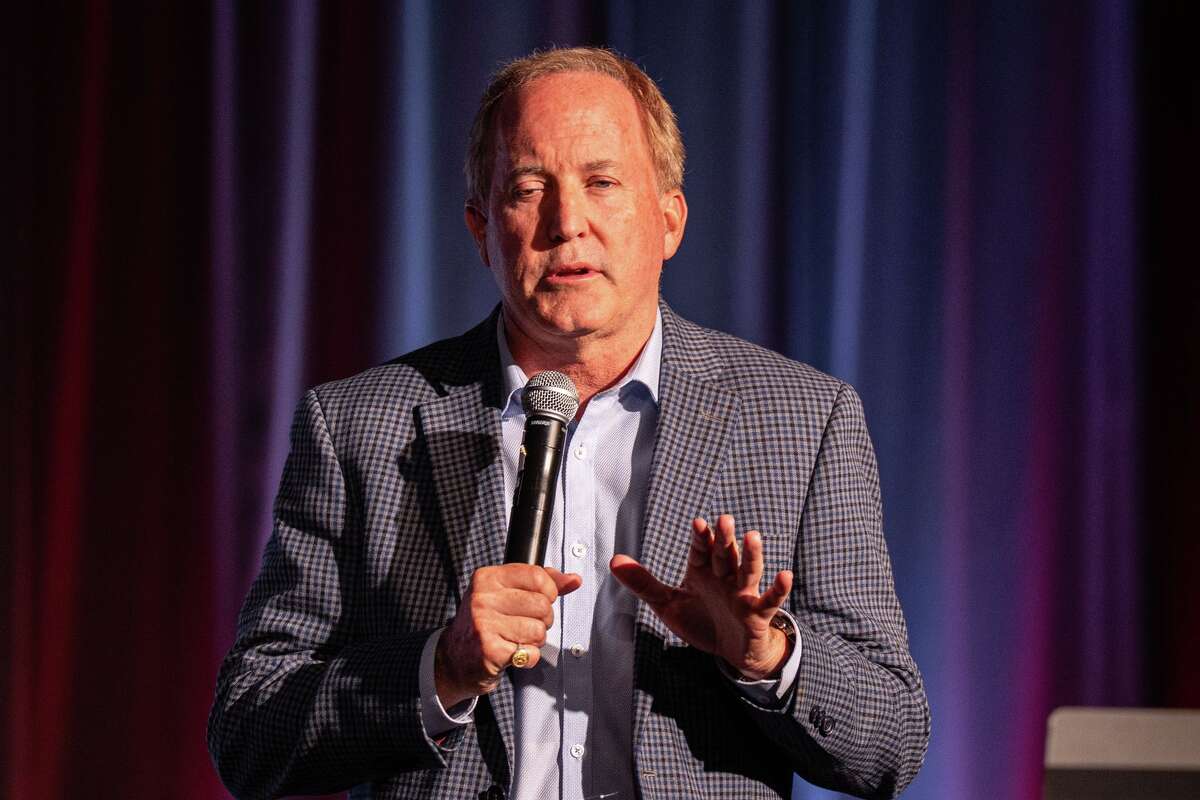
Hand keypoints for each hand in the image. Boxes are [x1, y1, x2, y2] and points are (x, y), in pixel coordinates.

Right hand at [435, 564, 581, 708]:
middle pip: (542, 605)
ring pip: (539, 630)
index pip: (537, 576)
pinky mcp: (489, 651)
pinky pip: (530, 653)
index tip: (540, 600)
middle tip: (525, 625)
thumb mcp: (505, 594)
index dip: (549, 592)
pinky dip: (527, 657)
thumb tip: (573, 580)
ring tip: (516, 640)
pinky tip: (512, 654)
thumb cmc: (484, 624)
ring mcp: (484, 625)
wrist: (452, 659)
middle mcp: (483, 599)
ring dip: (535, 641)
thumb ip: (541, 584)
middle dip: (543, 620)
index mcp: (487, 578)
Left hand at [610, 514, 792, 679]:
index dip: (700, 538)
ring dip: (751, 555)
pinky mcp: (757, 613)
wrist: (730, 650)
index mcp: (703, 571)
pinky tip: (785, 575)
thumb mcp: (668, 603)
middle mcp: (724, 577)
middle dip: (724, 538)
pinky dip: (778, 588)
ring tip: (753, 536)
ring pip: (747, 571)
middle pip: (725, 555)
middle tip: (724, 519)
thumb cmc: (701, 620)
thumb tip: (613, 561)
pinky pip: (769, 600)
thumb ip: (644, 583)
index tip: (698, 523)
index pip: (701, 550)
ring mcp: (743, 594)